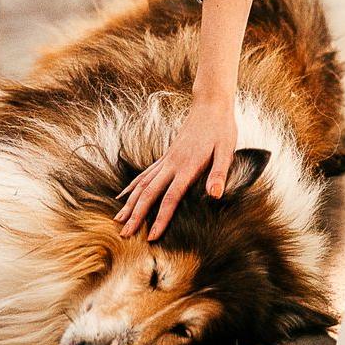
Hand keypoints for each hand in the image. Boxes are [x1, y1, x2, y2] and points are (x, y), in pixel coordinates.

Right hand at [113, 93, 238, 239]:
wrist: (210, 105)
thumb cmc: (221, 129)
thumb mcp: (227, 150)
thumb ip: (219, 173)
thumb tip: (215, 195)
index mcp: (187, 167)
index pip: (170, 198)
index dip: (160, 219)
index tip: (152, 238)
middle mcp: (171, 164)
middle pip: (149, 194)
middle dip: (136, 215)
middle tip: (124, 235)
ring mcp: (166, 160)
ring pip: (142, 184)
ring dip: (130, 203)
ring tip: (118, 220)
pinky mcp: (166, 156)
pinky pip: (145, 174)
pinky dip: (132, 186)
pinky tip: (124, 195)